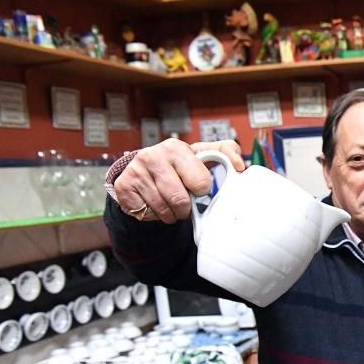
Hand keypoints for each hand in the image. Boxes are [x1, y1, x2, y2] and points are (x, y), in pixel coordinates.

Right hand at [113, 138, 244, 224]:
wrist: (144, 170)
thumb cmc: (180, 165)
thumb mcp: (202, 155)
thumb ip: (225, 153)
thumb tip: (241, 166)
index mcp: (176, 148)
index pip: (201, 182)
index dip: (202, 190)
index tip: (198, 187)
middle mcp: (152, 156)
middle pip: (180, 201)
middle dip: (186, 208)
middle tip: (184, 201)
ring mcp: (135, 171)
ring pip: (163, 210)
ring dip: (170, 214)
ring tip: (169, 203)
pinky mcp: (123, 186)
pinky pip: (145, 214)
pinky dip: (153, 216)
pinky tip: (153, 203)